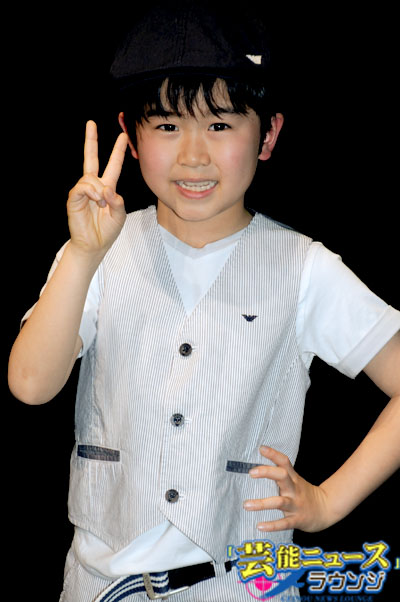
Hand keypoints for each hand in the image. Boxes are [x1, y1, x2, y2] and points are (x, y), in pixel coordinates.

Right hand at [67, 120, 127, 257]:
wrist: (94, 245)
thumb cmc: (107, 230)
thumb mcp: (120, 215)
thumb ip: (118, 200)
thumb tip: (107, 189)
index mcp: (107, 188)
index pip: (112, 165)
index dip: (117, 151)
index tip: (123, 136)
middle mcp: (93, 186)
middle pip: (90, 158)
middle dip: (91, 141)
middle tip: (91, 123)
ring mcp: (82, 191)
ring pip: (90, 178)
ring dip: (100, 189)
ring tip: (103, 203)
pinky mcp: (74, 199)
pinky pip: (82, 187)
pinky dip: (92, 192)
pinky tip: (97, 201)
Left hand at [243, 446, 331, 532]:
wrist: (326, 510)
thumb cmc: (304, 493)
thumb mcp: (295, 480)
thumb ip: (281, 473)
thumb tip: (261, 463)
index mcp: (293, 478)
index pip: (284, 462)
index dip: (274, 454)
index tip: (261, 448)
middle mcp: (294, 489)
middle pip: (282, 476)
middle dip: (267, 472)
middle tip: (251, 472)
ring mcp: (296, 504)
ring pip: (279, 502)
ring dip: (262, 503)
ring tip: (246, 504)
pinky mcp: (297, 520)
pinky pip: (284, 523)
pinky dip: (272, 525)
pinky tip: (259, 526)